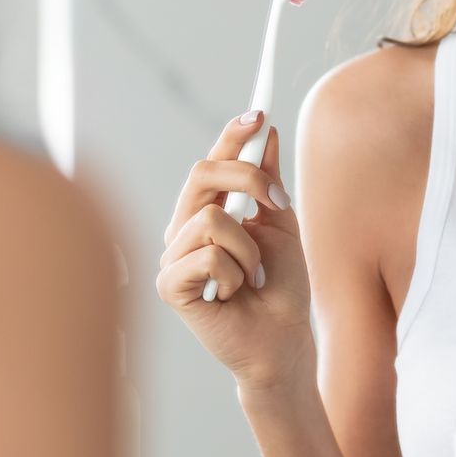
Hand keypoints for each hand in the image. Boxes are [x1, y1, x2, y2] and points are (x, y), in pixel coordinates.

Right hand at [155, 111, 313, 389]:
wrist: (284, 344)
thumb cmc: (281, 290)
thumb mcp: (283, 226)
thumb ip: (269, 182)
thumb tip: (265, 131)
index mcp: (205, 213)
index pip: (210, 162)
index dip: (230, 135)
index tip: (257, 112)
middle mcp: (182, 230)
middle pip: (200, 174)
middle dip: (247, 180)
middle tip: (278, 204)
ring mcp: (172, 257)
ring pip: (210, 219)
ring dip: (248, 249)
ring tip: (253, 276)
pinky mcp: (170, 286)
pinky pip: (207, 255)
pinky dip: (235, 273)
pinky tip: (234, 294)